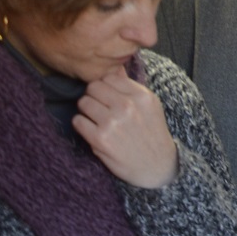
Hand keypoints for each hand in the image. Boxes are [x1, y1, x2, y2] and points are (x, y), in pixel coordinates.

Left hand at [74, 68, 178, 188]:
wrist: (158, 167)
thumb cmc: (152, 135)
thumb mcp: (150, 107)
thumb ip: (130, 87)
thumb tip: (114, 68)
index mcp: (142, 96)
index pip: (108, 78)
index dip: (106, 88)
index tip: (110, 99)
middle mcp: (127, 106)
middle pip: (93, 88)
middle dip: (94, 98)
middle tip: (102, 111)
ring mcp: (113, 122)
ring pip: (83, 103)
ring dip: (87, 112)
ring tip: (99, 122)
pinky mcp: (100, 139)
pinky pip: (78, 121)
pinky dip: (83, 127)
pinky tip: (95, 133)